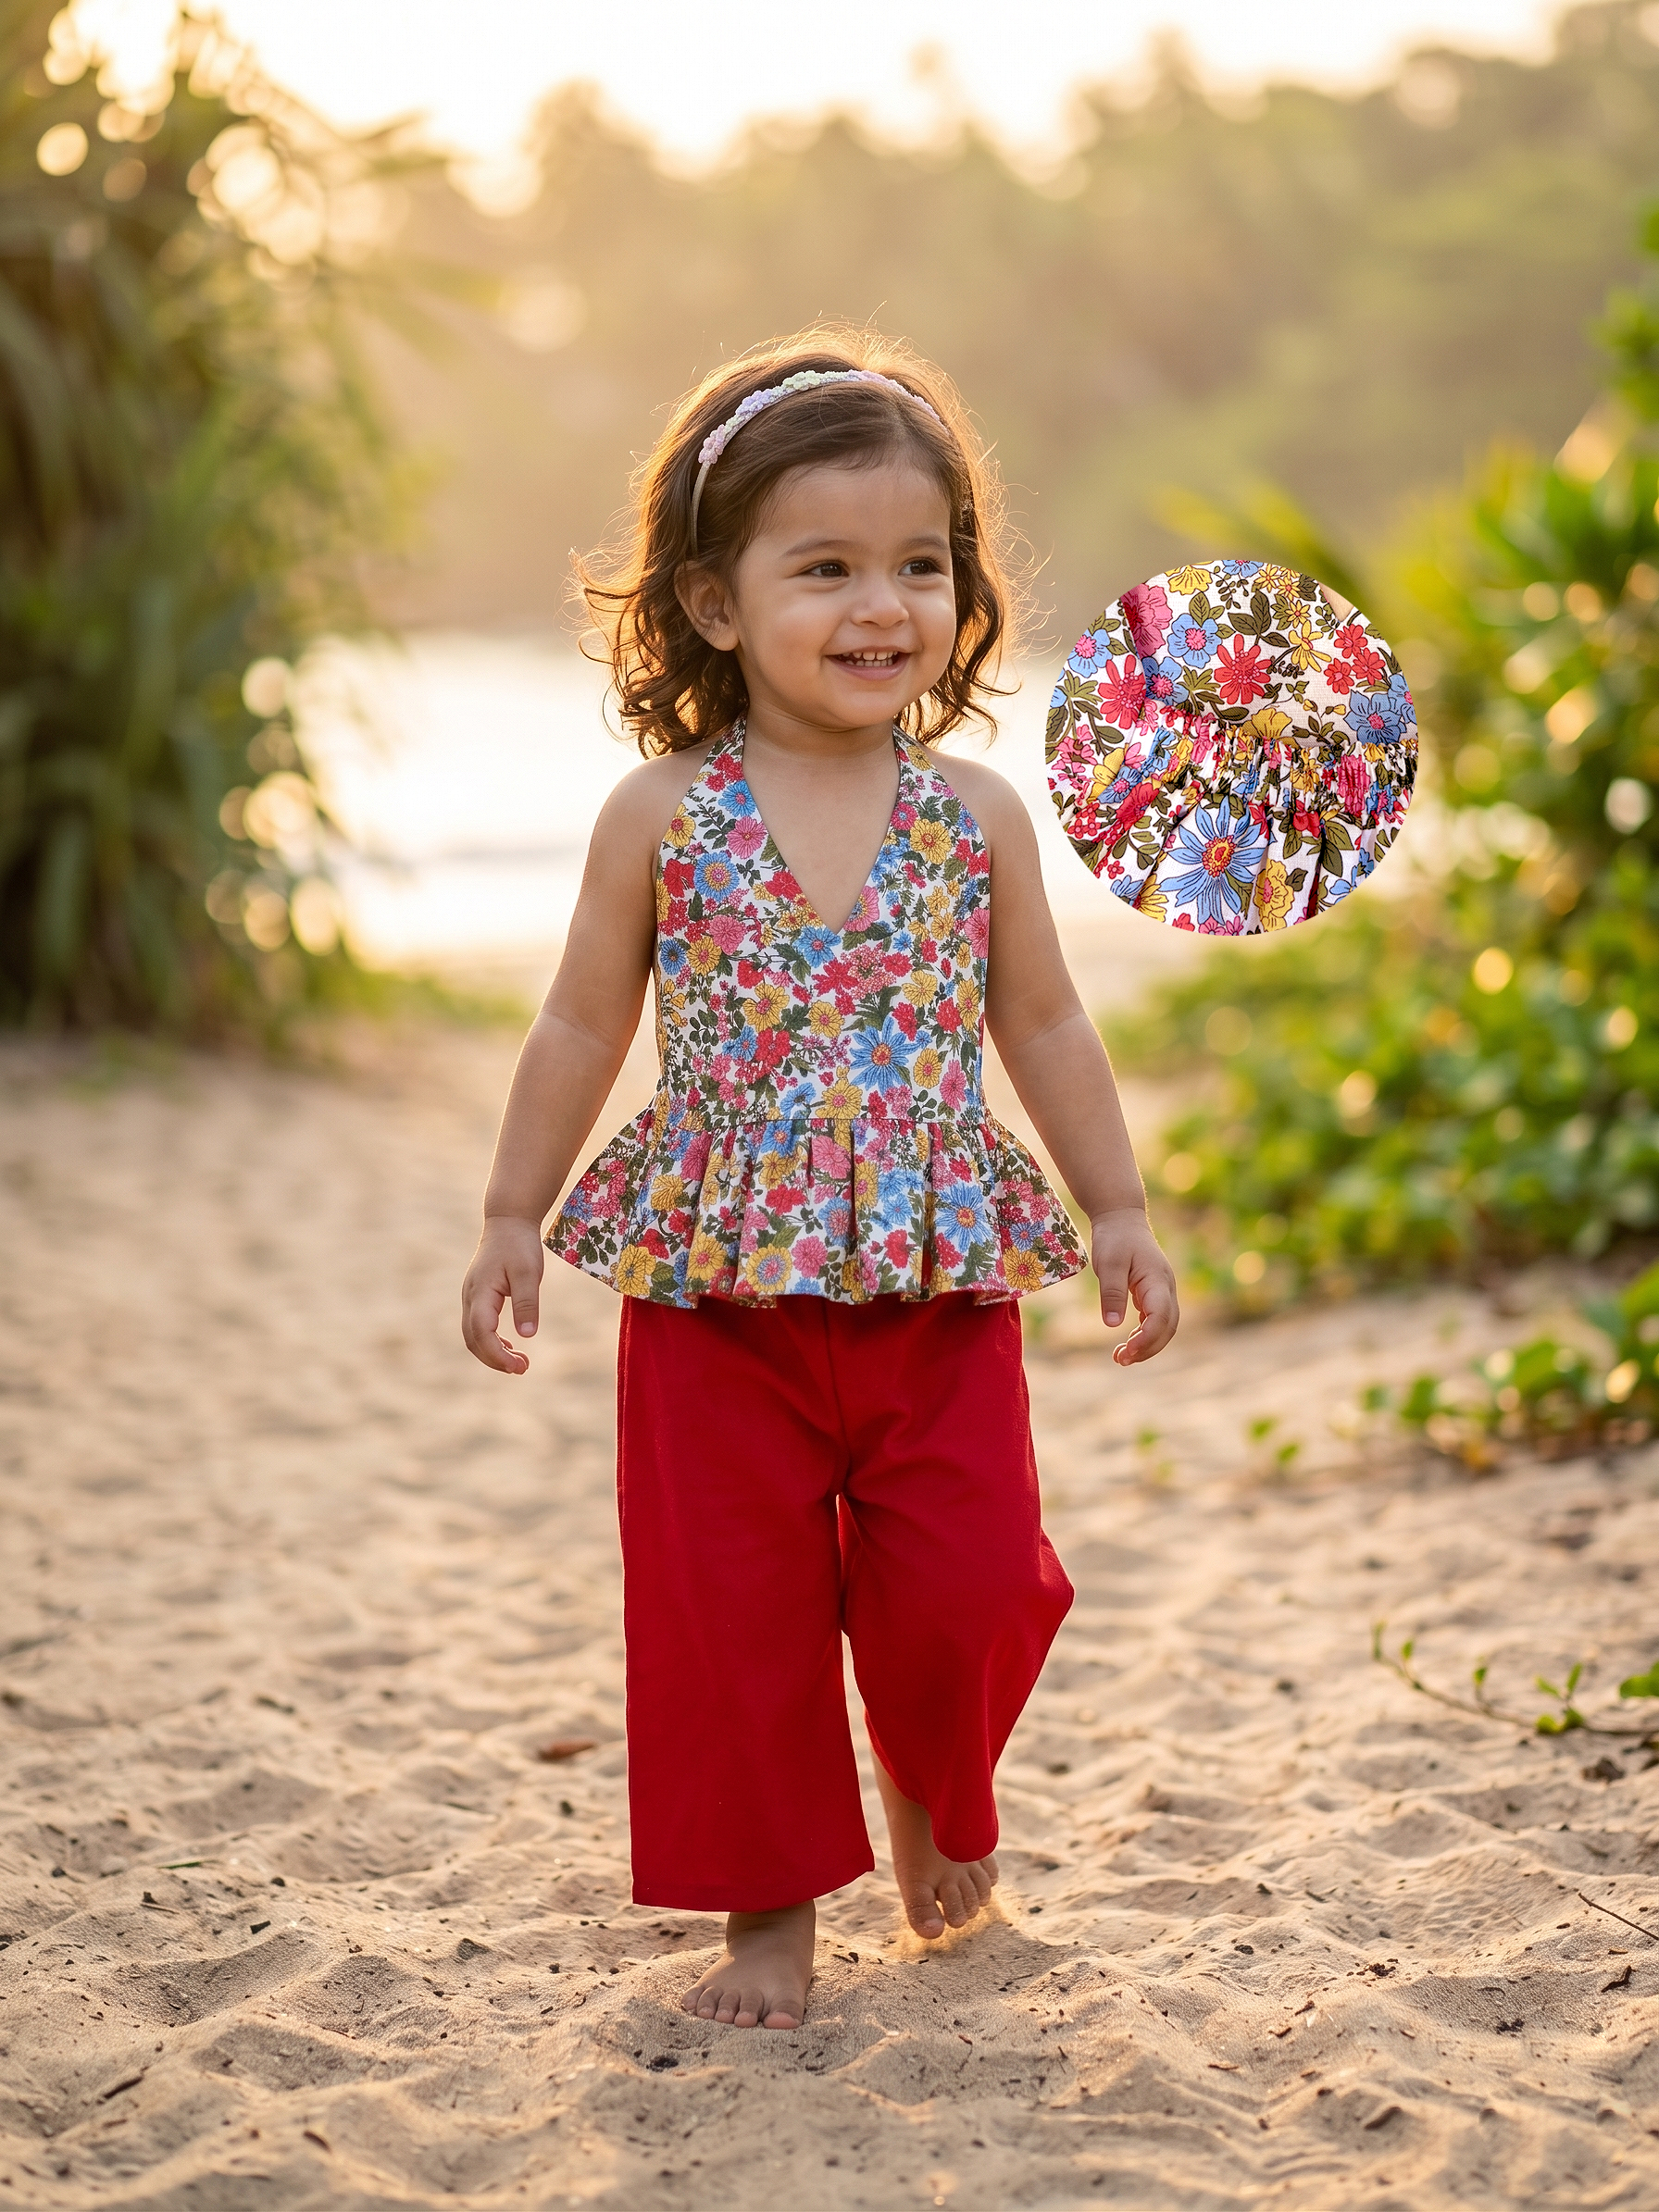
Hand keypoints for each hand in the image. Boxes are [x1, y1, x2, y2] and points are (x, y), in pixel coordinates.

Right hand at [461, 1215, 545, 1373]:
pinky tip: (511, 1347)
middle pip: (473, 1339)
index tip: (518, 1367)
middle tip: (522, 1369)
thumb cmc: (519, 1245)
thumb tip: (527, 1336)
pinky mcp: (478, 1297)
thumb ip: (526, 1303)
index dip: (497, 1354)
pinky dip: (492, 1342)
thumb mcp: (528, 1273)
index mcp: (480, 1292)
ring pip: (473, 1335)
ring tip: (520, 1363)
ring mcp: (471, 1297)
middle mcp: (470, 1297)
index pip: (482, 1333)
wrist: (508, 1222)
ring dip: (493, 1353)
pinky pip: (479, 1326)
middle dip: (495, 1359)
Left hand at [1091, 1207, 1178, 1365]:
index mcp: (1157, 1280)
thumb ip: (1112, 1293)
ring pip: (1164, 1326)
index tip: (1127, 1351)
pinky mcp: (1153, 1293)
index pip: (1161, 1317)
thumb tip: (1112, 1325)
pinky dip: (1144, 1335)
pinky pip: (1155, 1320)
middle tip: (1121, 1360)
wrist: (1121, 1218)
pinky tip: (1127, 1344)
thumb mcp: (1109, 1263)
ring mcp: (1162, 1291)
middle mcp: (1166, 1288)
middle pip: (1168, 1327)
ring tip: (1121, 1358)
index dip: (1147, 1338)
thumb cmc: (1114, 1238)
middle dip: (1148, 1348)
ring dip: (1147, 1345)